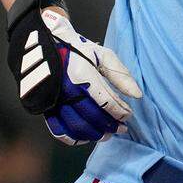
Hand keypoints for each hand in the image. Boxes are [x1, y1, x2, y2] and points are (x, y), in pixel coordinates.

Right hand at [7, 0, 141, 144]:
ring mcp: (54, 99)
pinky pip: (58, 130)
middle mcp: (66, 89)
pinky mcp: (45, 106)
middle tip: (122, 129)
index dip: (120, 111)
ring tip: (107, 135)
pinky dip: (73, 138)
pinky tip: (86, 138)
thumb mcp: (102, 55)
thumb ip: (121, 75)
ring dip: (94, 134)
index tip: (129, 115)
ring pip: (76, 126)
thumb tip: (137, 96)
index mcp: (82, 74)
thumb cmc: (78, 50)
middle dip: (110, 125)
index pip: (106, 101)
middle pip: (92, 116)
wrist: (44, 44)